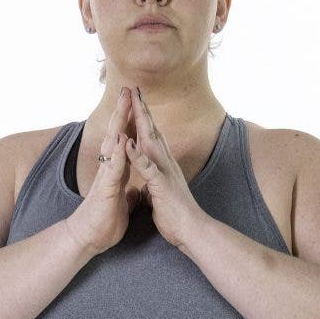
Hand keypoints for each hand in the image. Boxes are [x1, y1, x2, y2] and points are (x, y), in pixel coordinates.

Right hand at [64, 84, 141, 256]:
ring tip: (124, 102)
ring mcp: (106, 175)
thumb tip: (133, 191)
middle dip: (123, 112)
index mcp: (117, 170)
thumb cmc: (104, 221)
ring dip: (118, 122)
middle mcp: (110, 167)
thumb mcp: (121, 203)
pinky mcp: (105, 187)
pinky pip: (112, 166)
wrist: (91, 238)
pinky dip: (117, 151)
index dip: (131, 123)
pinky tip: (121, 138)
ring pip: (113, 143)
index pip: (125, 141)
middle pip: (117, 134)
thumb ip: (126, 193)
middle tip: (129, 89)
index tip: (138, 104)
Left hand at [122, 85, 205, 250]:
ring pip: (151, 142)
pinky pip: (148, 167)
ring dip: (141, 122)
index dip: (143, 118)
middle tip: (133, 89)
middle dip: (143, 109)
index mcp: (163, 164)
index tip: (135, 101)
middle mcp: (166, 163)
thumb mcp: (160, 193)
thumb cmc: (175, 214)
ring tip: (133, 103)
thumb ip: (154, 182)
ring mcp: (165, 172)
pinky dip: (137, 154)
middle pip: (152, 131)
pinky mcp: (161, 185)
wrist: (191, 230)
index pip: (152, 136)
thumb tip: (149, 181)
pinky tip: (128, 142)